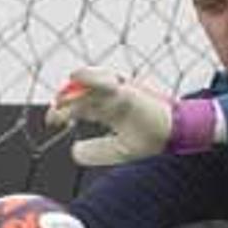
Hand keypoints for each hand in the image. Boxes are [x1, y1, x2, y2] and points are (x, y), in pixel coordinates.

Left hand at [46, 67, 218, 165]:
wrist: (174, 134)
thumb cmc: (151, 139)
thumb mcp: (119, 151)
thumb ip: (97, 151)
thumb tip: (74, 151)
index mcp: (107, 110)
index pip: (79, 105)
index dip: (63, 111)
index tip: (52, 121)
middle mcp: (110, 98)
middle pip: (79, 92)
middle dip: (64, 100)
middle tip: (55, 111)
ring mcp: (118, 91)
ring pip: (89, 82)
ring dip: (73, 87)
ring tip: (62, 99)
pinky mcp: (127, 90)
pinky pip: (106, 79)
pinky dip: (90, 76)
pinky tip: (77, 78)